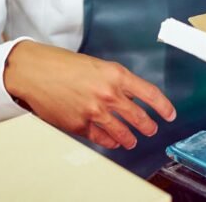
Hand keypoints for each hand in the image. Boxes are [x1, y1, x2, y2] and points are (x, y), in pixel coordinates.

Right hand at [2, 41, 176, 150]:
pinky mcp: (80, 125)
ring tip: (133, 140)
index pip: (149, 93)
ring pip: (122, 132)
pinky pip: (102, 138)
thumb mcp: (96, 65)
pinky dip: (110, 141)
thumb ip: (116, 81)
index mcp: (115, 74)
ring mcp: (94, 112)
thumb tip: (133, 95)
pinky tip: (113, 141)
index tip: (170, 114)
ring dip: (131, 138)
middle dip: (148, 126)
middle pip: (138, 117)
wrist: (35, 72)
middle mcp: (108, 94)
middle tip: (152, 129)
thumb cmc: (62, 64)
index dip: (163, 106)